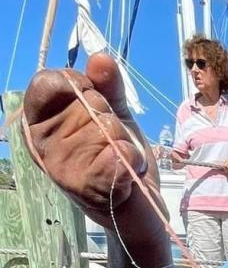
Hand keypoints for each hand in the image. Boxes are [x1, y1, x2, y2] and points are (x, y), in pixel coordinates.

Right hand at [22, 54, 168, 259]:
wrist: (144, 209)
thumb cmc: (121, 160)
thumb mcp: (115, 116)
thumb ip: (108, 87)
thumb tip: (100, 58)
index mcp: (42, 126)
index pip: (48, 82)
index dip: (79, 83)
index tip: (95, 100)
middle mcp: (46, 148)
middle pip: (84, 102)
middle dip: (109, 117)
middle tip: (114, 142)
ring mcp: (65, 171)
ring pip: (105, 128)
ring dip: (124, 143)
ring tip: (122, 161)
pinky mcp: (90, 191)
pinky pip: (118, 155)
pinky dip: (132, 160)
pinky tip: (129, 175)